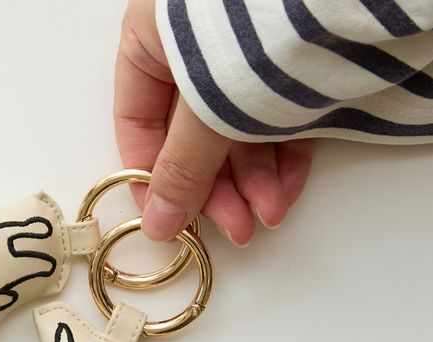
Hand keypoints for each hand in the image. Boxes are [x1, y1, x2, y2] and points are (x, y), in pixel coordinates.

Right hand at [114, 0, 315, 245]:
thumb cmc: (261, 22)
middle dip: (218, 189)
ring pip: (238, 134)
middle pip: (193, 137)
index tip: (171, 221)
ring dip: (254, 183)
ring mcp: (246, 56)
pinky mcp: (294, 64)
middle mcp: (196, 47)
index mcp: (153, 38)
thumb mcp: (207, 104)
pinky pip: (277, 121)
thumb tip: (157, 223)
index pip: (138, 122)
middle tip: (236, 227)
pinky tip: (287, 191)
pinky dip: (282, 159)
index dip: (151, 178)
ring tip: (270, 215)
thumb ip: (182, 167)